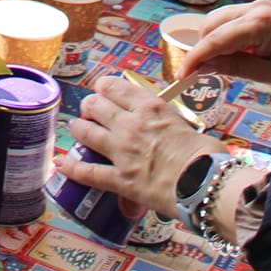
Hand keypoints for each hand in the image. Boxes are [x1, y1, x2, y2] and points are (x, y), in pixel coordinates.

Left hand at [61, 75, 225, 217]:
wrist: (208, 184)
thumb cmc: (207, 156)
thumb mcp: (187, 125)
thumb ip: (168, 122)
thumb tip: (168, 127)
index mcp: (150, 107)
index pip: (114, 86)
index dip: (104, 87)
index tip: (103, 92)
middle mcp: (131, 124)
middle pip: (95, 105)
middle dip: (89, 107)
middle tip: (91, 113)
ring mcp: (123, 152)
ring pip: (85, 131)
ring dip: (78, 129)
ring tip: (77, 130)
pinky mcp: (120, 180)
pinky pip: (88, 172)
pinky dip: (72, 167)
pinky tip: (61, 163)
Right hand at [179, 0, 270, 92]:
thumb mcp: (270, 76)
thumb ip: (234, 68)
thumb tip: (202, 67)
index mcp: (259, 23)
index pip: (216, 40)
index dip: (195, 58)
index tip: (181, 75)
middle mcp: (255, 7)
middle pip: (211, 25)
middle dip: (203, 49)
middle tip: (205, 76)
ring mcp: (259, 4)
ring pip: (219, 20)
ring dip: (214, 42)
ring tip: (224, 67)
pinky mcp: (262, 8)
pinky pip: (232, 20)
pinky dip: (226, 36)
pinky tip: (237, 55)